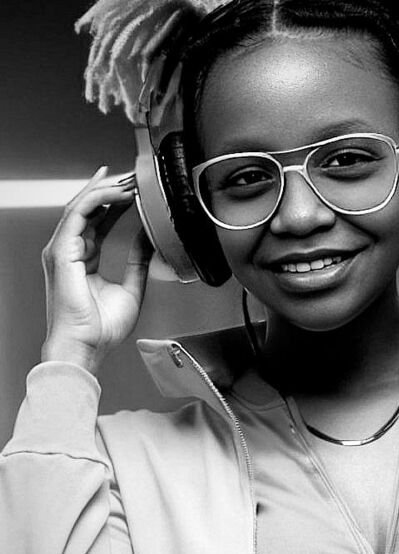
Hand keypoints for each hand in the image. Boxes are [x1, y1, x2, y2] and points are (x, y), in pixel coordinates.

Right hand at [41, 166, 152, 374]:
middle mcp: (71, 251)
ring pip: (82, 205)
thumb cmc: (101, 330)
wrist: (87, 347)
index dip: (115, 200)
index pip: (98, 219)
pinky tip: (117, 192)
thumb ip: (137, 262)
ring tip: (129, 179)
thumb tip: (148, 241)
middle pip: (88, 207)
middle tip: (134, 174)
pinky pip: (78, 214)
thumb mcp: (131, 289)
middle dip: (111, 187)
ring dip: (106, 188)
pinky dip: (97, 199)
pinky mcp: (62, 252)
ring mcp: (63, 250)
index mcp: (84, 259)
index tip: (134, 188)